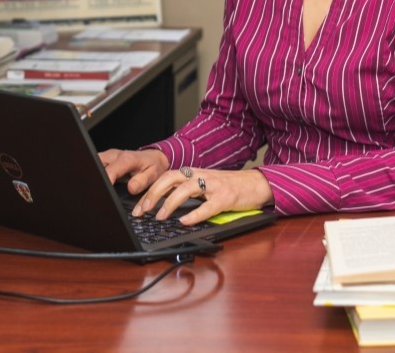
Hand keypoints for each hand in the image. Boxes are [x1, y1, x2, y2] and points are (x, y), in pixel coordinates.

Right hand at [98, 148, 168, 194]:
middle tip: (101, 192)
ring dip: (95, 176)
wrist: (154, 158)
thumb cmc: (153, 166)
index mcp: (126, 159)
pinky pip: (96, 166)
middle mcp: (115, 155)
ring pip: (94, 164)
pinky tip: (99, 183)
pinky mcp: (105, 160)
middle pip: (97, 165)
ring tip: (100, 188)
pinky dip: (96, 174)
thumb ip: (142, 181)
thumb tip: (131, 188)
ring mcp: (108, 157)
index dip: (106, 181)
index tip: (104, 192)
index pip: (110, 170)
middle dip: (96, 179)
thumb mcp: (153, 175)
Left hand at [134, 167, 272, 225]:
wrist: (256, 184)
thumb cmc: (229, 186)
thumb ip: (187, 191)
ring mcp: (214, 186)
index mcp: (194, 173)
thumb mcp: (205, 185)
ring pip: (186, 189)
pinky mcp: (226, 198)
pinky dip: (195, 214)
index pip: (166, 177)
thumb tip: (163, 205)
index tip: (137, 206)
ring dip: (170, 202)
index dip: (150, 190)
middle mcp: (201, 176)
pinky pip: (208, 206)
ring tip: (160, 216)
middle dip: (154, 194)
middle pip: (171, 178)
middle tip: (142, 210)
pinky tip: (185, 221)